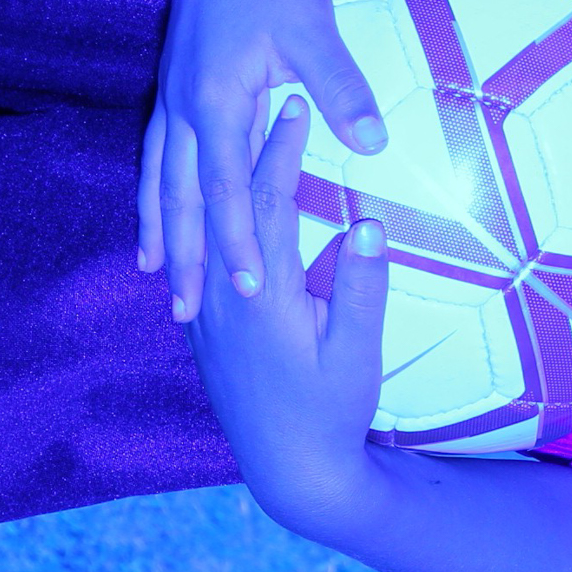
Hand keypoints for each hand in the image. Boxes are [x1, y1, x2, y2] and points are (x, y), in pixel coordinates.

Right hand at [139, 0, 388, 321]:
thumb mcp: (317, 32)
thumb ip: (341, 90)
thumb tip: (371, 145)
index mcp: (218, 101)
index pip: (226, 190)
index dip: (234, 243)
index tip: (244, 292)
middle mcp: (185, 105)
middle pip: (179, 198)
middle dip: (184, 257)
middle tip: (183, 314)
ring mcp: (173, 94)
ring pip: (157, 177)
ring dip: (158, 228)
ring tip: (153, 273)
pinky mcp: (174, 81)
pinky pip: (154, 149)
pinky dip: (151, 187)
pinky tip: (153, 208)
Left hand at [186, 95, 391, 538]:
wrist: (289, 472)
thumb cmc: (333, 413)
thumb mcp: (358, 354)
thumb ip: (362, 287)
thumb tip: (367, 220)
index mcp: (264, 297)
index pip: (268, 204)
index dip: (282, 150)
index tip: (298, 104)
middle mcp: (225, 298)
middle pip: (231, 205)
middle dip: (251, 148)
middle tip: (268, 100)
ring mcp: (209, 314)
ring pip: (210, 229)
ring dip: (229, 180)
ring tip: (243, 137)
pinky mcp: (207, 329)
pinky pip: (203, 256)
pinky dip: (215, 219)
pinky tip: (222, 202)